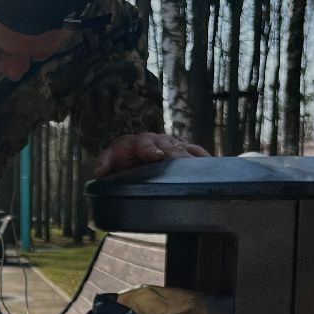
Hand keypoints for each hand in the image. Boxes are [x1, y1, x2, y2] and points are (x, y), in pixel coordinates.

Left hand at [92, 133, 209, 177]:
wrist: (135, 147)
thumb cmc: (123, 156)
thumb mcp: (111, 157)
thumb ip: (105, 162)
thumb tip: (100, 172)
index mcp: (139, 142)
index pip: (145, 145)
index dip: (150, 150)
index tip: (156, 156)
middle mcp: (158, 141)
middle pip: (169, 146)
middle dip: (175, 153)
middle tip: (181, 161)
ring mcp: (173, 144)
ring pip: (185, 149)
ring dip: (192, 158)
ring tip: (201, 168)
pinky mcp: (185, 150)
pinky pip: (197, 153)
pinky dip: (205, 159)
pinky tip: (214, 168)